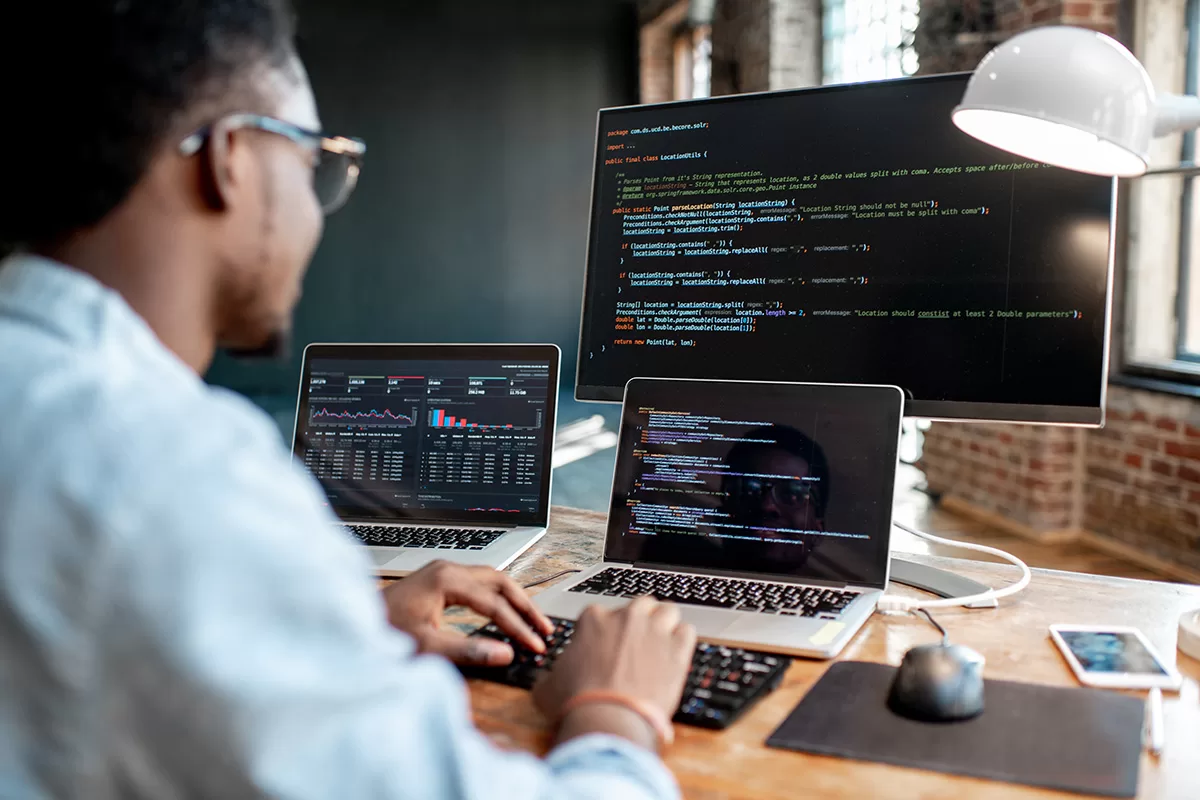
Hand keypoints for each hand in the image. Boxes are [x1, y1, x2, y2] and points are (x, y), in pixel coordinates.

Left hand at [383, 561, 553, 666]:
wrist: (352, 622)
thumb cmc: (382, 631)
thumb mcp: (426, 646)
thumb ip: (468, 650)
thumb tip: (505, 654)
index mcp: (447, 580)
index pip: (495, 603)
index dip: (518, 627)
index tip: (535, 645)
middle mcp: (447, 569)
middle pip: (500, 581)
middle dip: (525, 606)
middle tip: (544, 629)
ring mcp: (442, 572)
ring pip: (491, 579)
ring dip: (514, 599)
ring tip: (532, 621)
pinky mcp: (438, 580)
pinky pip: (478, 583)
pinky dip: (497, 597)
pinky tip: (504, 612)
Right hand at [533, 597, 695, 730]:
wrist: (607, 720)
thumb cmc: (576, 703)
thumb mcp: (547, 686)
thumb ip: (550, 674)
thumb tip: (548, 678)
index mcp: (593, 619)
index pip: (604, 614)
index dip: (607, 632)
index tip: (608, 649)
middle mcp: (626, 617)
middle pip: (640, 605)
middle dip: (640, 621)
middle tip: (637, 645)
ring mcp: (654, 629)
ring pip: (668, 611)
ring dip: (665, 625)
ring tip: (661, 645)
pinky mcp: (677, 648)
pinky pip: (687, 631)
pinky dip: (682, 642)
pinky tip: (676, 656)